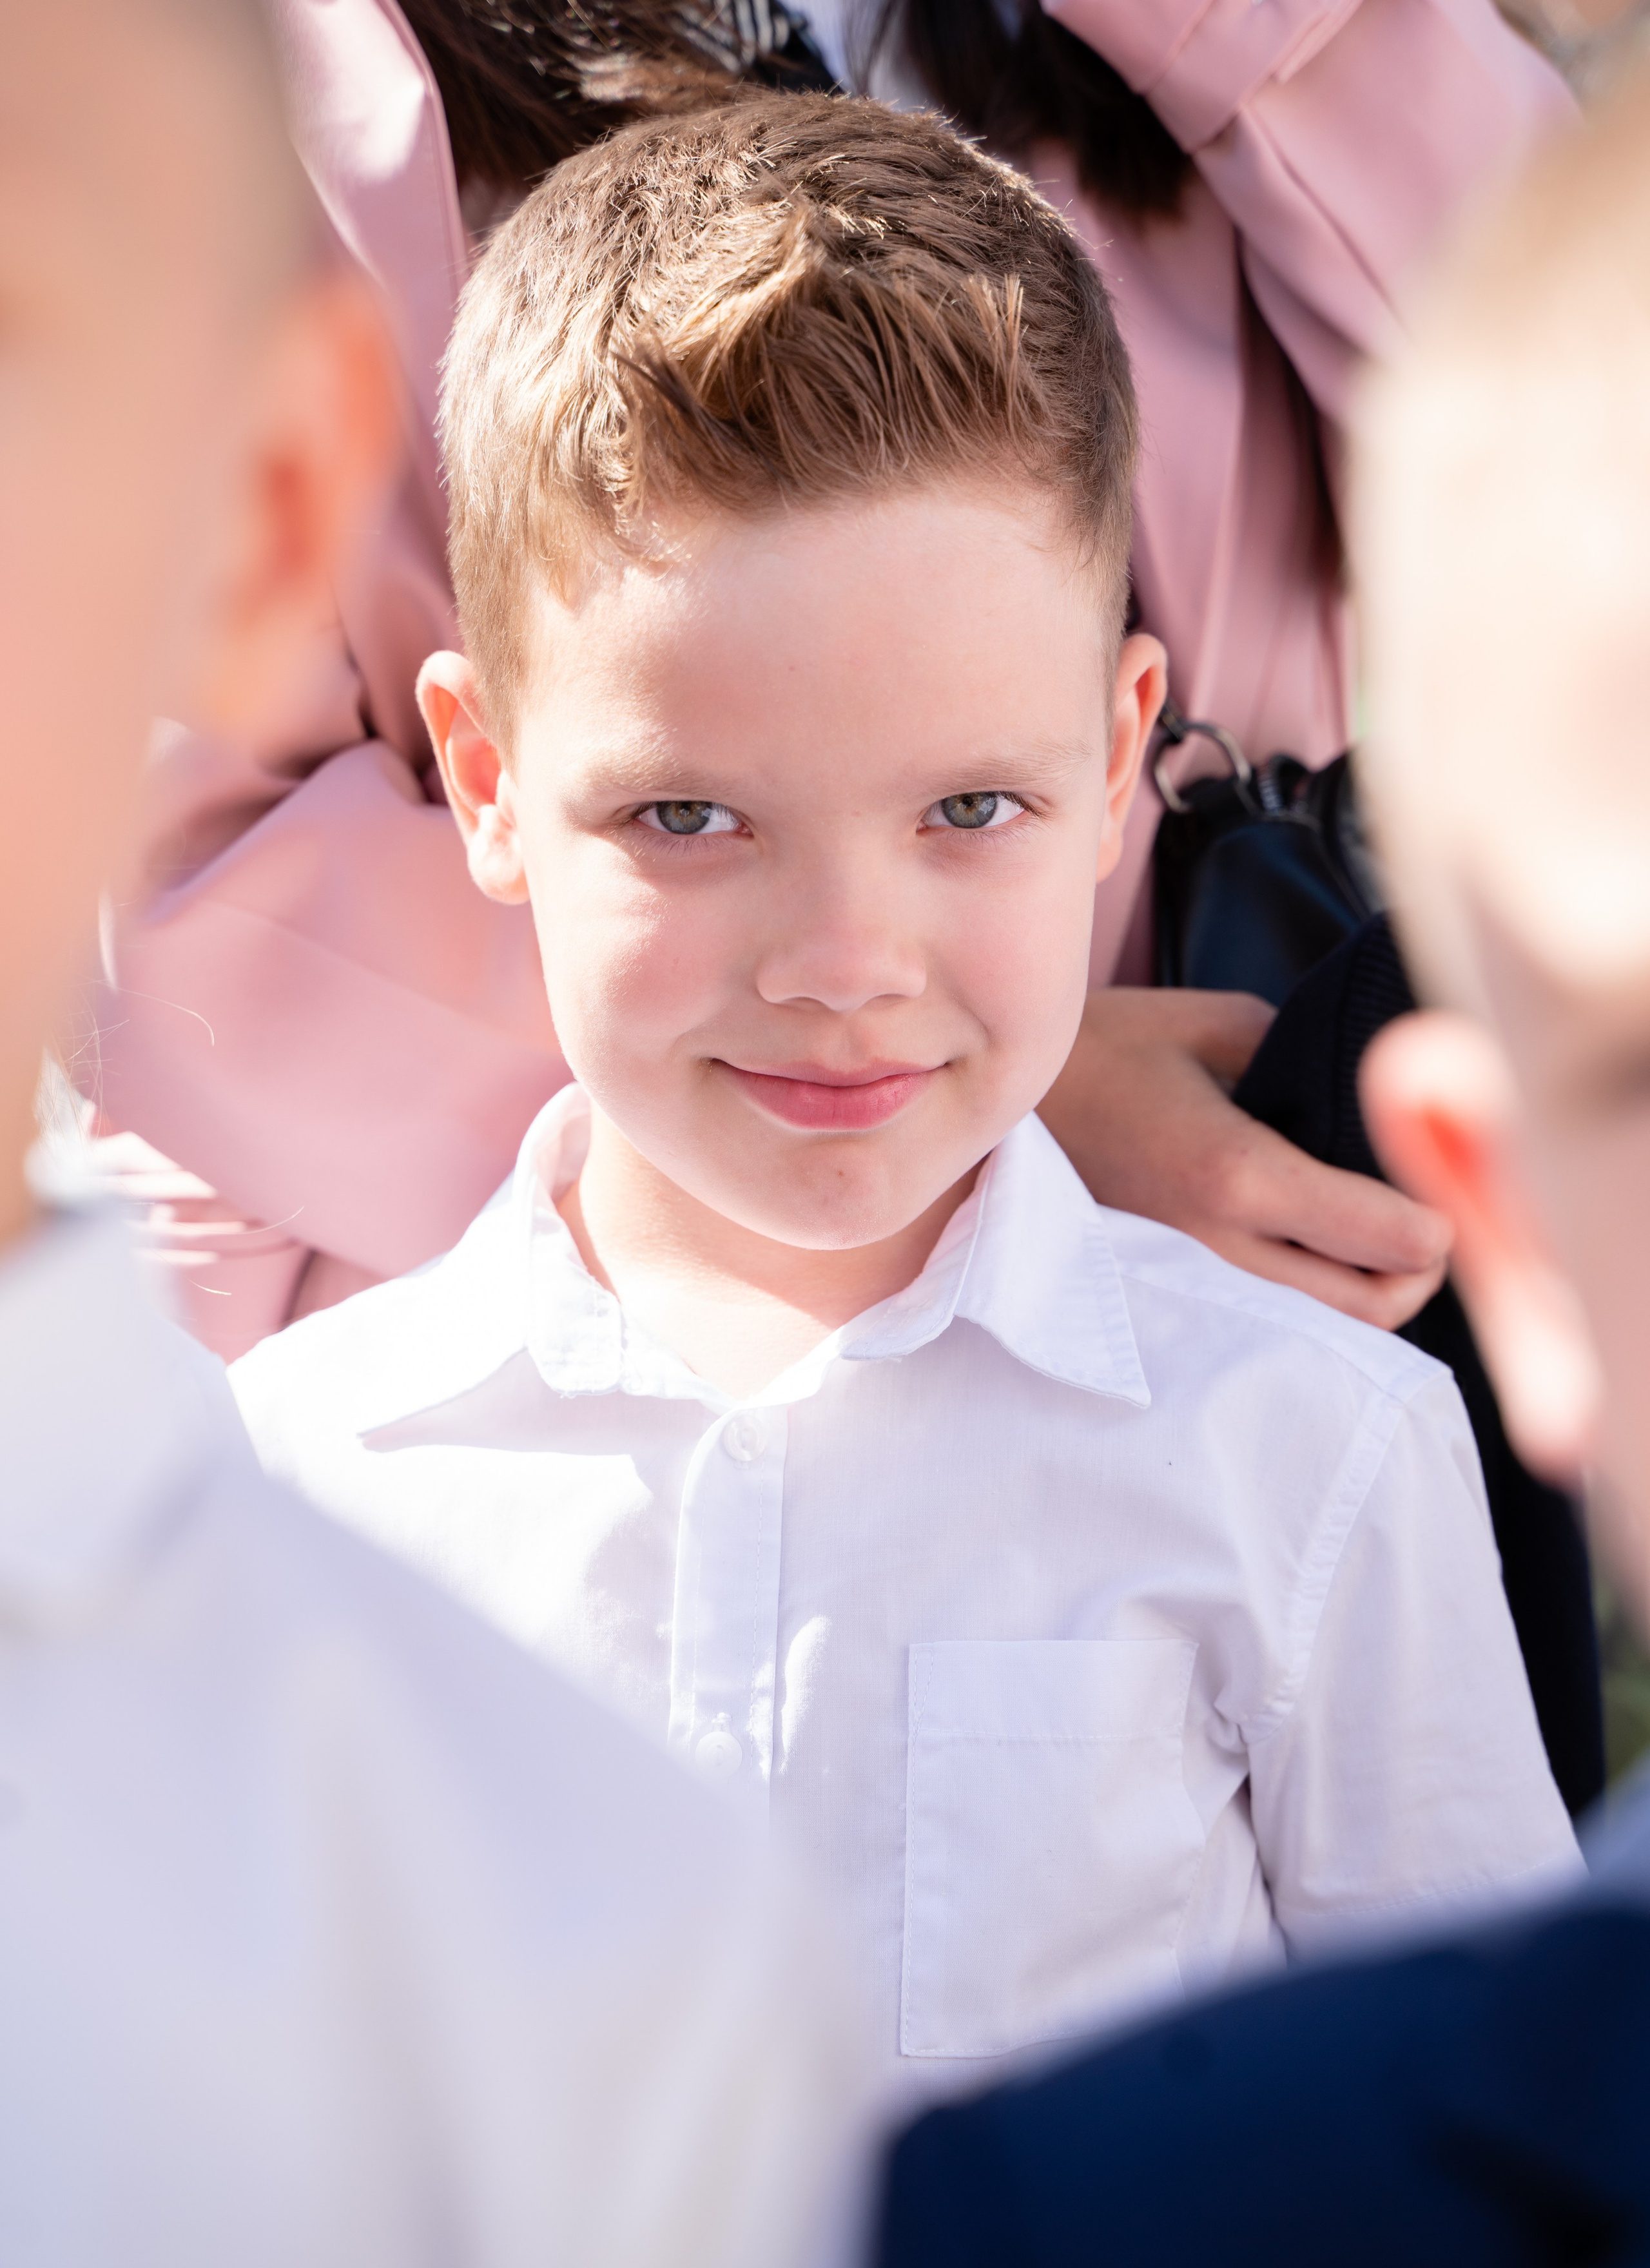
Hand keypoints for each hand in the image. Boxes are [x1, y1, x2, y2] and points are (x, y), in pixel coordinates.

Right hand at [1038, 988, 1452, 1329]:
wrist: (989, 1109)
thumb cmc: (1101, 1051)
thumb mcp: (1215, 1024)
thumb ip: (1303, 1059)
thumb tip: (1365, 1095)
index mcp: (1238, 1174)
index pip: (1390, 1239)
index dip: (1438, 1222)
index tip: (1437, 1188)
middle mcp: (1215, 1248)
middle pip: (1371, 1308)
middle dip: (1414, 1272)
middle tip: (1418, 1224)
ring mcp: (1185, 1286)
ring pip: (1321, 1333)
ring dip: (1362, 1294)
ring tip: (1365, 1241)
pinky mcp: (1162, 1301)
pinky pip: (1266, 1327)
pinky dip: (1306, 1304)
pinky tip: (1303, 1257)